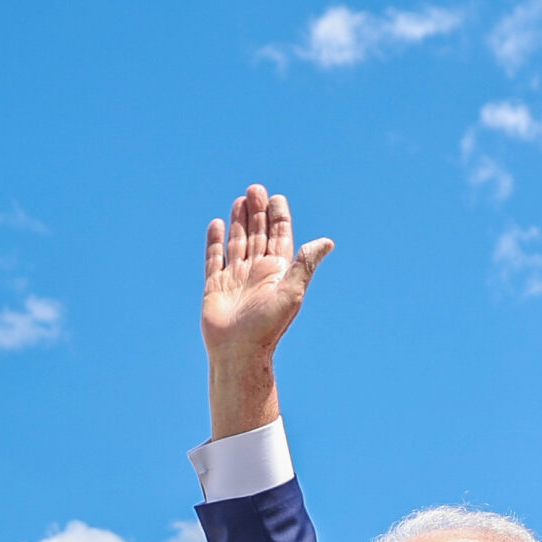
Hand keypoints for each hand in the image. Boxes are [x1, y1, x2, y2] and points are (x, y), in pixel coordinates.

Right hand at [202, 184, 332, 438]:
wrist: (238, 353)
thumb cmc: (267, 327)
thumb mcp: (292, 291)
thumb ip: (305, 263)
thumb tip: (327, 241)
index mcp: (277, 270)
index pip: (279, 235)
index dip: (278, 215)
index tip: (275, 197)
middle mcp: (257, 271)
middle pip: (258, 233)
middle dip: (257, 211)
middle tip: (255, 189)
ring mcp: (236, 278)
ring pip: (238, 242)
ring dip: (238, 221)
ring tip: (239, 201)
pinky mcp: (215, 286)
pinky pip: (214, 258)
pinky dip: (215, 241)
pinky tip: (216, 225)